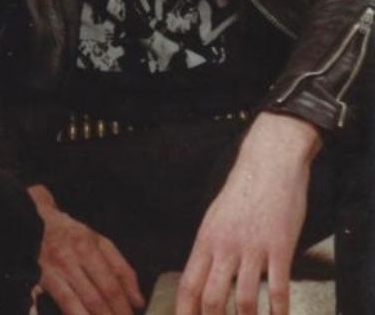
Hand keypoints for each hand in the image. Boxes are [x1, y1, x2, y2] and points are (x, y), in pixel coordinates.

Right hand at [29, 185, 143, 314]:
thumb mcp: (99, 242)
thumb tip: (138, 301)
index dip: (124, 307)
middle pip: (97, 297)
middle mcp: (69, 257)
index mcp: (87, 245)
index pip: (111, 283)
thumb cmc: (72, 235)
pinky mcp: (41, 280)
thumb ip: (121, 269)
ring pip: (80, 304)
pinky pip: (63, 305)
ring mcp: (53, 270)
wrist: (34, 224)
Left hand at [177, 113, 318, 314]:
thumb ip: (210, 249)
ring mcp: (252, 249)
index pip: (189, 284)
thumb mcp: (216, 218)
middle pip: (211, 298)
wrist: (268, 164)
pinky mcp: (279, 248)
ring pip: (243, 301)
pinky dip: (278, 312)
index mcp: (206, 240)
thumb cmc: (243, 192)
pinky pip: (277, 290)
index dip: (185, 312)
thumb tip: (202, 278)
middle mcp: (225, 247)